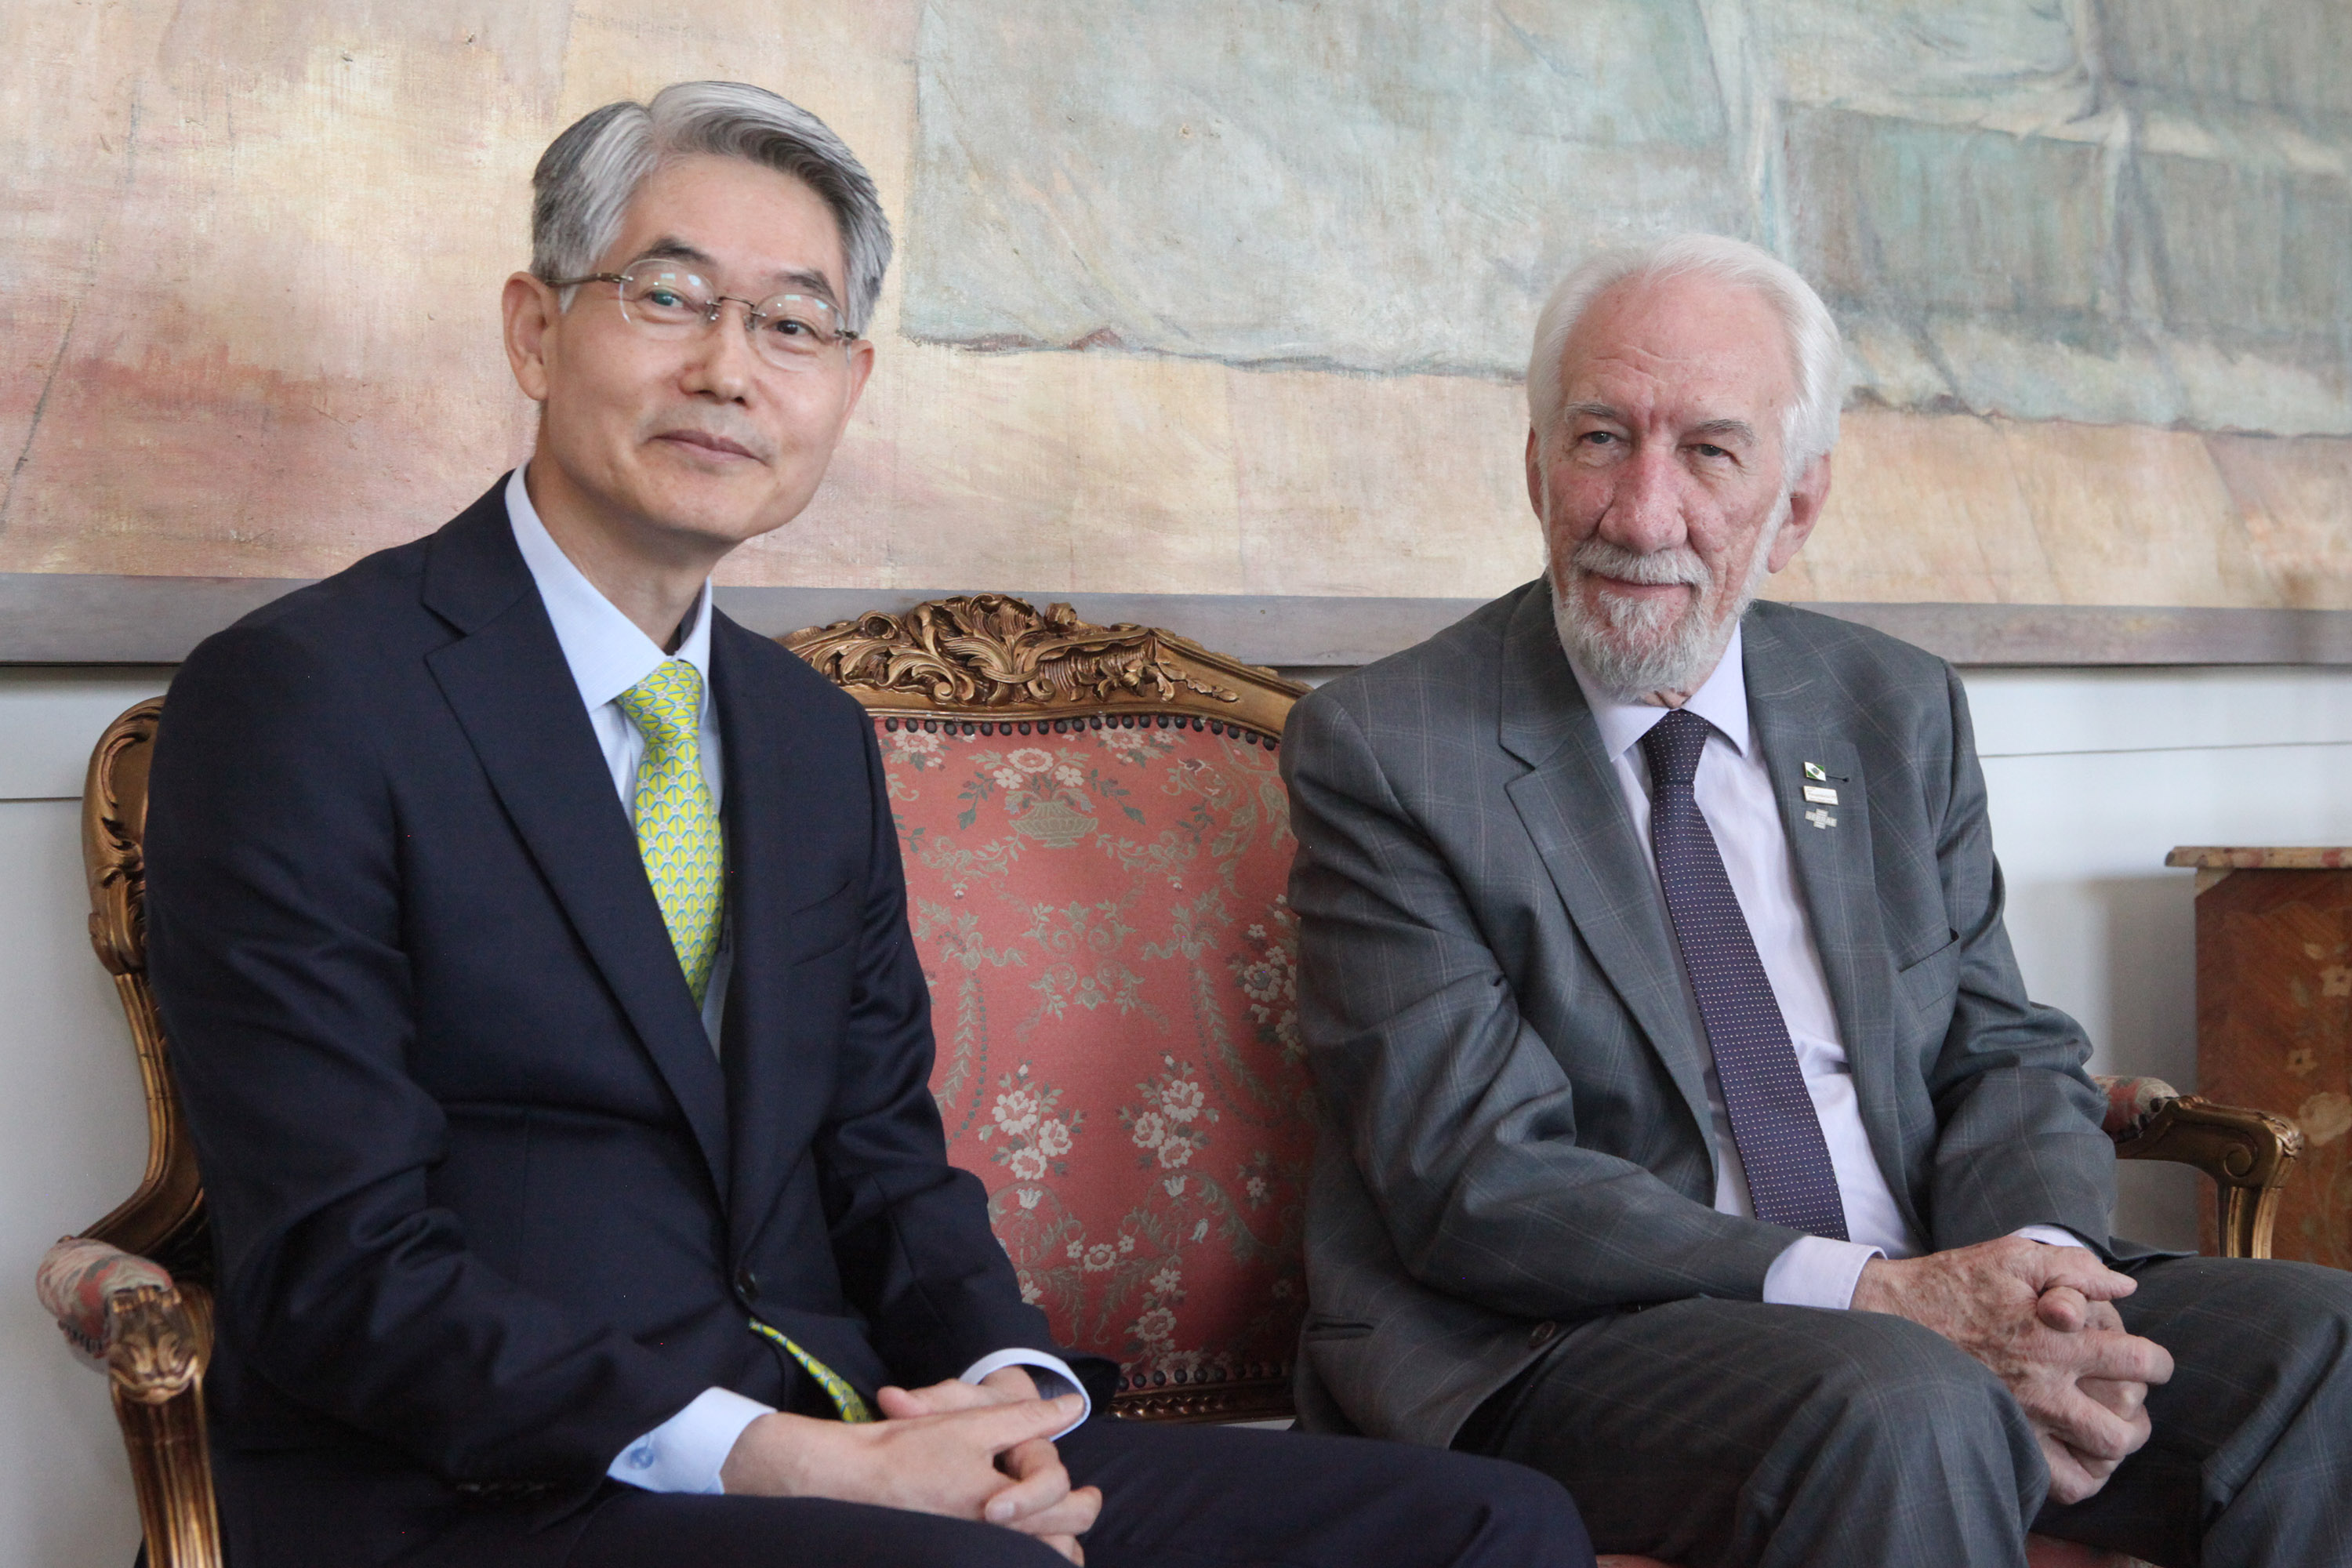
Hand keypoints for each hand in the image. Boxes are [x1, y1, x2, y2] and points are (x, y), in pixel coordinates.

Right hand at [718, 1393, 1096, 1560]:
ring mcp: (973, 1552)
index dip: (1077, 1496)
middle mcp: (992, 1537)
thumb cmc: (908, 1450)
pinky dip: (1024, 1558)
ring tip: (1058, 1532)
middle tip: (1084, 1506)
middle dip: (1076, 1524)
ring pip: (1039, 1562)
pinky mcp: (956, 1558)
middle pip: (1061, 1546)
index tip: (1083, 1491)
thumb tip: (1071, 1404)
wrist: (846, 1480)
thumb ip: (1027, 1418)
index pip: (1063, 1504)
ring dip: (1054, 1550)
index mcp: (1001, 1503)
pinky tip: (1021, 1544)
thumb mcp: (970, 1423)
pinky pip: (1006, 1565)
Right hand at [1851, 1237, 2172, 1504]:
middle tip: (2131, 1405)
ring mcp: (2021, 1420)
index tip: (2152, 1362)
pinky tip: (2074, 1453)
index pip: (2138, 1363)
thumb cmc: (1954, 1282)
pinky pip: (2055, 1483)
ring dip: (2112, 1451)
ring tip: (2106, 1434)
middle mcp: (2043, 1388)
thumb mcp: (2013, 1256)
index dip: (2159, 1363)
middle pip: (2123, 1428)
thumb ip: (2074, 1266)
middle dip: (2140, 1419)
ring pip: (2095, 1463)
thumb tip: (2124, 1287)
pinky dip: (2077, 1476)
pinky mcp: (2001, 1438)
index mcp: (2055, 1339)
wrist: (1890, 1317)